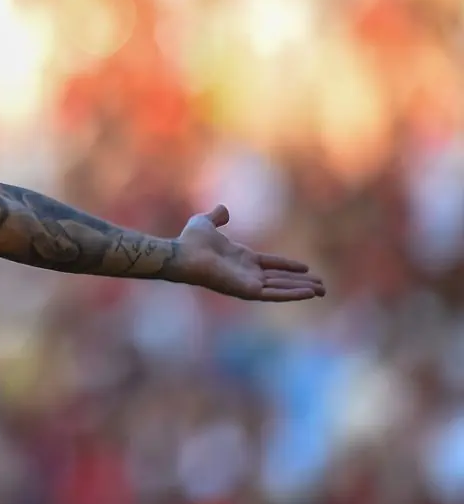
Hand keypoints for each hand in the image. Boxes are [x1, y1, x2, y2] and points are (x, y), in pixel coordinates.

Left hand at [175, 205, 324, 300]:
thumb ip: (216, 216)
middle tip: (323, 286)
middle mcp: (246, 273)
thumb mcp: (205, 223)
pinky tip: (309, 293)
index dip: (288, 266)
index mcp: (241, 259)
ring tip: (322, 290)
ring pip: (281, 288)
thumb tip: (222, 209)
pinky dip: (292, 294)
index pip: (270, 264)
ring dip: (302, 290)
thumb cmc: (190, 241)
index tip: (306, 268)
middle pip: (280, 279)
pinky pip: (275, 294)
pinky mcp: (247, 291)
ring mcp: (248, 283)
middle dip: (301, 283)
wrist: (182, 253)